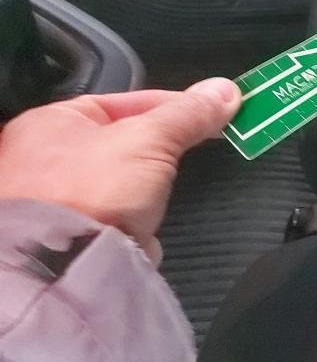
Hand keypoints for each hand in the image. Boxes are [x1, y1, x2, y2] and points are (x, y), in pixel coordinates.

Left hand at [0, 78, 240, 264]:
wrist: (65, 270)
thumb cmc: (92, 192)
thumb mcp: (151, 139)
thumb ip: (189, 114)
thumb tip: (225, 91)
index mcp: (53, 122)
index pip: (127, 100)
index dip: (173, 104)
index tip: (211, 110)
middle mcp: (46, 157)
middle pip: (125, 139)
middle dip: (161, 148)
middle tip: (198, 143)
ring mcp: (57, 199)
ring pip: (124, 180)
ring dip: (147, 187)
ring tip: (157, 195)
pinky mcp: (73, 235)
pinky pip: (117, 215)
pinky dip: (136, 218)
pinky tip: (143, 224)